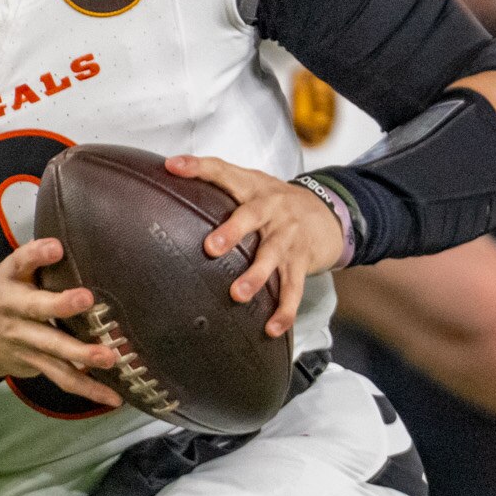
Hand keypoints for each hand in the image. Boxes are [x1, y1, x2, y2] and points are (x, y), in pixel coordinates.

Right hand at [0, 238, 121, 406]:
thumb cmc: (1, 294)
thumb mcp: (10, 272)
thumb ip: (37, 261)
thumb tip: (78, 242)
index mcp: (7, 282)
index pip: (19, 263)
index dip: (36, 254)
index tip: (56, 247)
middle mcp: (13, 312)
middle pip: (36, 309)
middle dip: (61, 305)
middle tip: (87, 298)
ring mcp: (23, 342)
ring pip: (53, 350)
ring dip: (81, 355)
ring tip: (110, 358)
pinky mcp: (33, 364)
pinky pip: (62, 378)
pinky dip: (88, 389)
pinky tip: (114, 397)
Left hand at [167, 155, 346, 339]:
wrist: (328, 213)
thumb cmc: (276, 202)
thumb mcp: (250, 185)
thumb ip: (215, 182)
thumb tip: (167, 173)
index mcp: (254, 187)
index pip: (223, 171)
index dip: (198, 167)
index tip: (174, 166)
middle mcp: (273, 209)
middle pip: (252, 216)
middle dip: (232, 231)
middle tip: (212, 248)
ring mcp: (288, 236)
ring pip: (272, 256)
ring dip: (256, 276)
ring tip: (239, 294)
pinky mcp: (301, 262)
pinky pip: (293, 288)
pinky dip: (284, 310)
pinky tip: (272, 328)